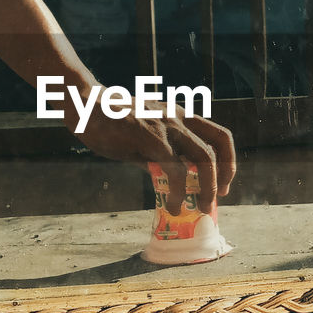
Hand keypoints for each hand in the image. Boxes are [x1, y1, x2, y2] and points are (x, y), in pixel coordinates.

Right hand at [68, 89, 235, 213]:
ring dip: (208, 187)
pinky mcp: (150, 137)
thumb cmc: (110, 122)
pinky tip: (174, 205)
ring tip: (200, 207)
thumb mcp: (142, 137)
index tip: (224, 183)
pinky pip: (175, 169)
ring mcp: (166, 126)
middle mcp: (178, 118)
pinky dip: (180, 191)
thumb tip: (168, 182)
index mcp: (180, 117)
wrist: (85, 105)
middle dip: (224, 177)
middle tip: (216, 200)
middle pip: (218, 145)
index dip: (228, 161)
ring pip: (204, 157)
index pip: (218, 135)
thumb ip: (157, 156)